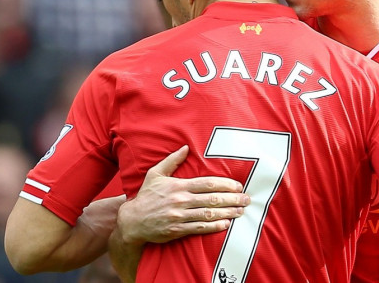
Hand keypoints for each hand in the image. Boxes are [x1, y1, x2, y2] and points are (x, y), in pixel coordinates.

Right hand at [117, 145, 249, 244]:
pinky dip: (214, 227)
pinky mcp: (177, 230)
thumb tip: (186, 147)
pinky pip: (199, 228)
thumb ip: (172, 160)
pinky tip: (226, 224)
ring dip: (227, 212)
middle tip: (246, 199)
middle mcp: (181, 200)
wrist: (132, 221)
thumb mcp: (155, 174)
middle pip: (212, 199)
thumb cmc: (146, 196)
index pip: (207, 183)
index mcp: (178, 186)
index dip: (225, 184)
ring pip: (208, 214)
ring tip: (240, 211)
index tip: (238, 186)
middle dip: (232, 199)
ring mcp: (179, 216)